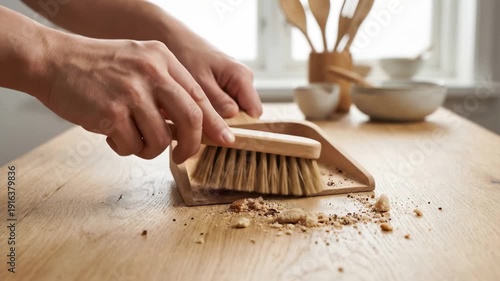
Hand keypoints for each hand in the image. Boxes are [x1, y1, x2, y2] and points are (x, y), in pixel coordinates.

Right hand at [38, 32, 233, 162]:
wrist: (53, 60)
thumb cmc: (99, 68)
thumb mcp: (140, 63)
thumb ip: (167, 88)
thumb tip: (192, 126)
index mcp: (162, 59)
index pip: (199, 97)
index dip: (215, 123)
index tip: (225, 139)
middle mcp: (151, 72)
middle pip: (191, 118)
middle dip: (192, 145)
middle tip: (183, 155)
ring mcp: (131, 92)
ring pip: (161, 139)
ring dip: (149, 149)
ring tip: (132, 138)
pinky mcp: (111, 112)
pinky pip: (132, 146)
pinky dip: (125, 148)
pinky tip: (112, 135)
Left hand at [172, 38, 262, 118]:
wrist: (174, 39)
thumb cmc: (186, 54)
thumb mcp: (200, 81)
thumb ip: (217, 102)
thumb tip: (233, 120)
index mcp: (242, 77)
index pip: (254, 113)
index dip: (241, 126)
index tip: (219, 132)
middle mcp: (244, 80)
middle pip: (245, 114)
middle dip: (226, 123)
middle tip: (202, 125)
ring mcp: (236, 84)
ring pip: (234, 112)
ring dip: (217, 117)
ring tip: (196, 113)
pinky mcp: (226, 86)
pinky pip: (225, 105)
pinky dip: (212, 110)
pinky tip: (196, 106)